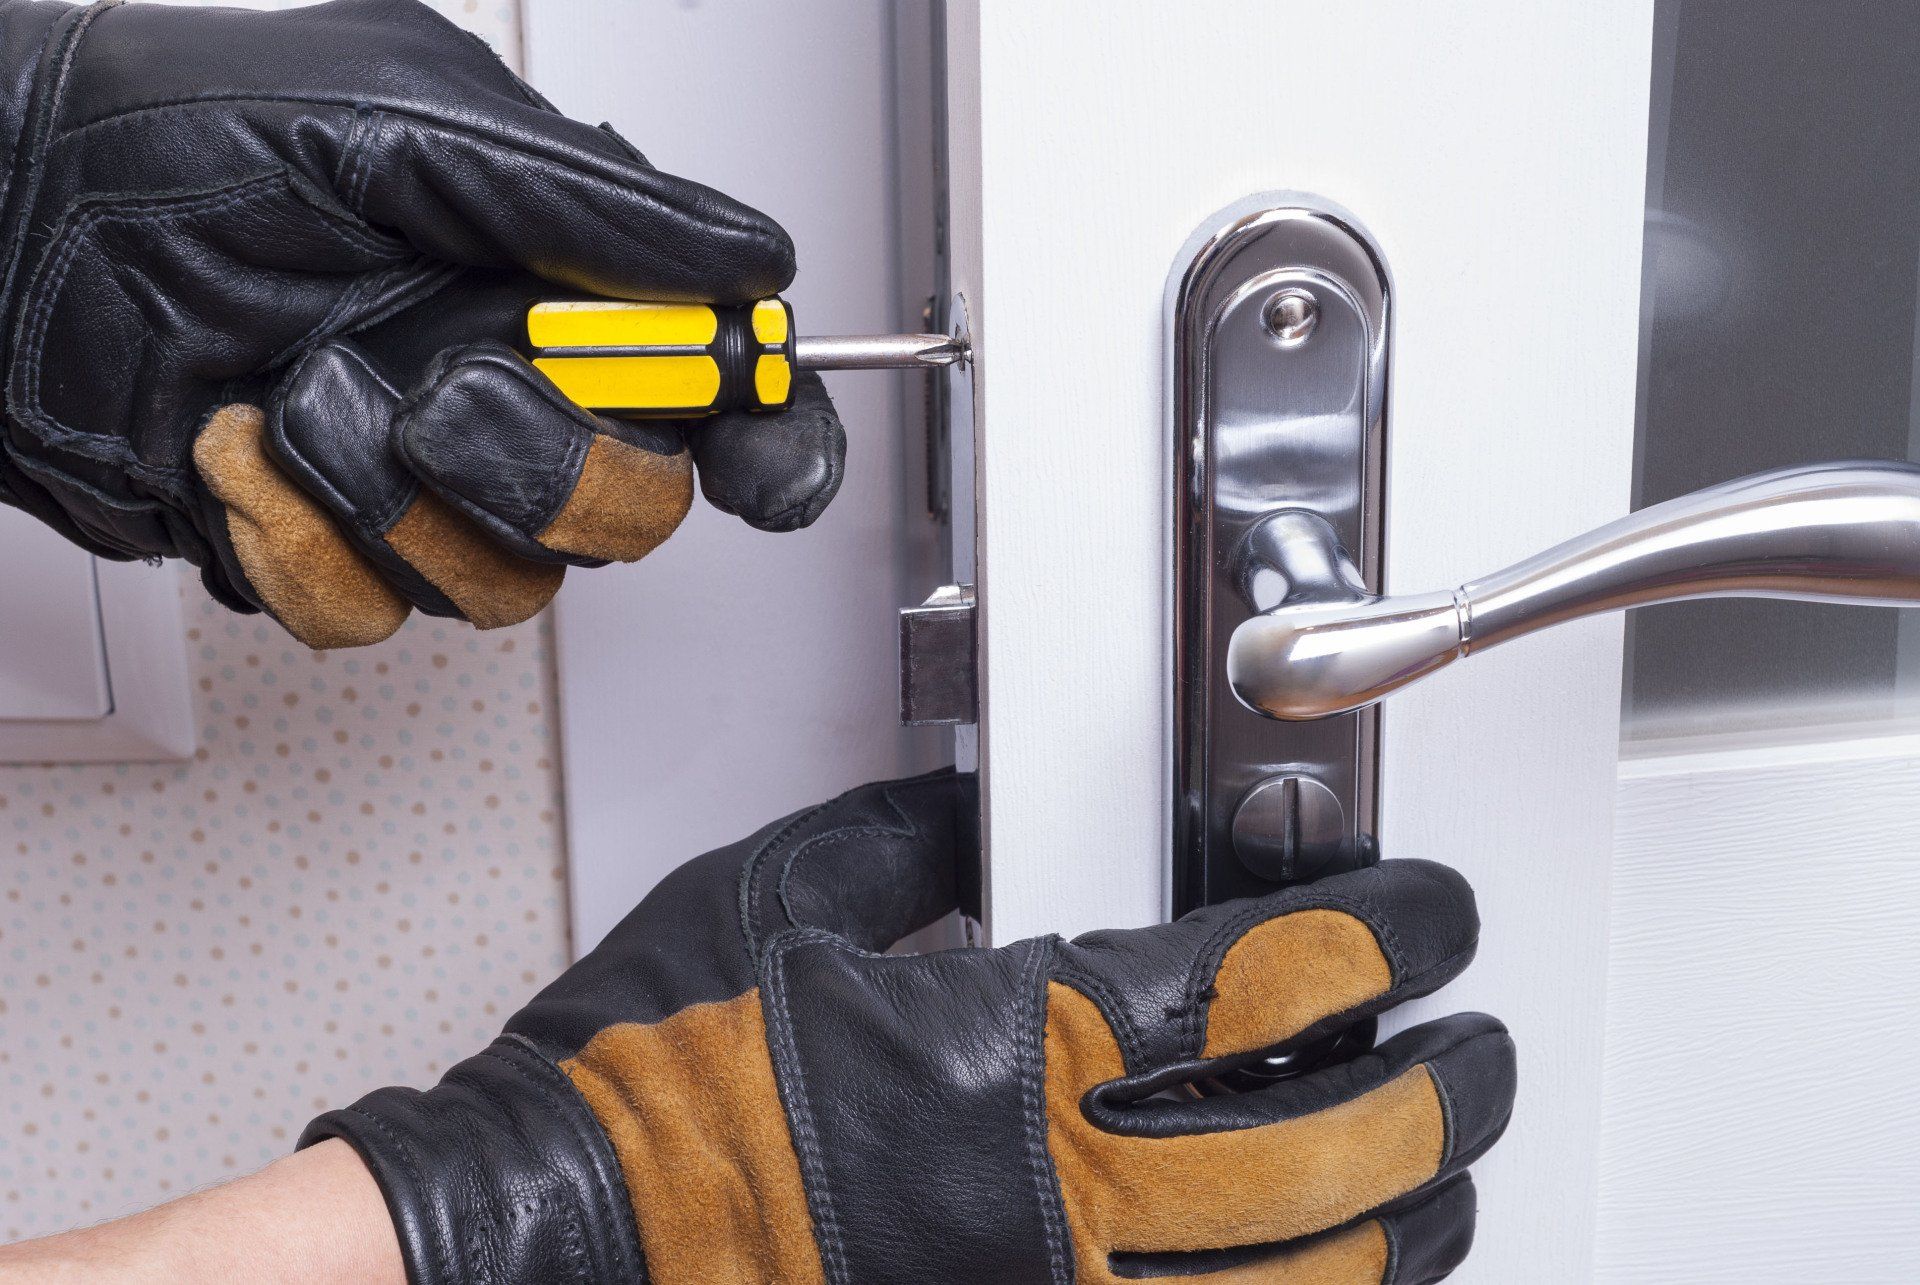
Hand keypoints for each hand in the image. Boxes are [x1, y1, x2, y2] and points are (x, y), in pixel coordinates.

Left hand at [0, 0, 844, 647]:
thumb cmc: (161, 140)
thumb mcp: (397, 124)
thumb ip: (584, 202)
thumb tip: (746, 257)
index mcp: (544, 280)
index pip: (714, 382)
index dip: (770, 433)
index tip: (766, 458)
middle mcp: (498, 386)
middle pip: (634, 514)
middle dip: (549, 469)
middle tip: (453, 391)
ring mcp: (415, 481)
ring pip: (506, 586)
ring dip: (388, 495)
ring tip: (297, 390)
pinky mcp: (323, 552)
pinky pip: (370, 614)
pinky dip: (291, 539)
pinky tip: (236, 449)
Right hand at [305, 771, 1515, 1283]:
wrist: (533, 1250)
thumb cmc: (635, 1089)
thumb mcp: (768, 896)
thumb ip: (910, 842)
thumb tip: (992, 815)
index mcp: (995, 1043)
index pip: (1258, 978)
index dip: (1382, 937)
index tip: (1429, 914)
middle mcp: (1047, 1192)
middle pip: (1331, 1150)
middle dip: (1448, 1092)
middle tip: (1485, 1050)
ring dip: (1413, 1227)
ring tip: (1454, 1177)